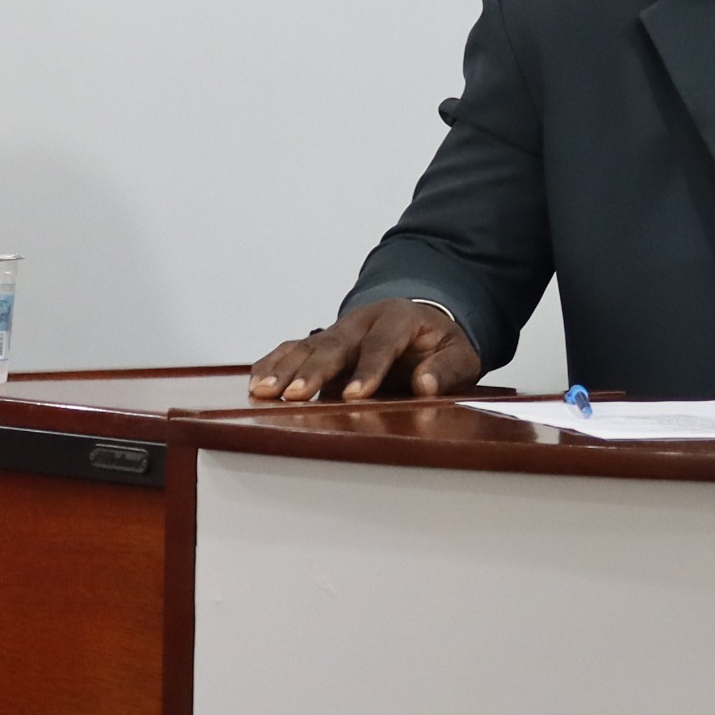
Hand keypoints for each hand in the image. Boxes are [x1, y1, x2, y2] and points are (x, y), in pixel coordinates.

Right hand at [245, 301, 487, 401]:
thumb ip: (446, 369)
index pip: (381, 344)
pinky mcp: (321, 344)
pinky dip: (272, 365)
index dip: (368, 370)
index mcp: (399, 318)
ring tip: (262, 391)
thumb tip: (425, 384)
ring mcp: (338, 331)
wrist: (421, 323)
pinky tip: (255, 383)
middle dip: (312, 371)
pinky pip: (292, 350)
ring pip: (306, 346)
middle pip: (334, 344)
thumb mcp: (459, 354)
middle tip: (293, 395)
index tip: (354, 396)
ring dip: (283, 369)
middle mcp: (362, 321)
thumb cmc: (439, 344)